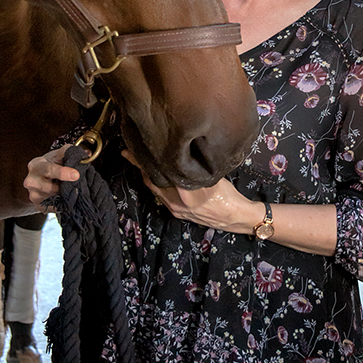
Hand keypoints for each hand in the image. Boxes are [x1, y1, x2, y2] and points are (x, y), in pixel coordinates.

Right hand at [24, 145, 80, 209]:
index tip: (76, 175)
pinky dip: (64, 203)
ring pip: (54, 199)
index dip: (63, 173)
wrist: (39, 177)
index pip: (48, 170)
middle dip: (64, 188)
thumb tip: (86, 153)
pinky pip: (55, 208)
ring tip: (71, 189)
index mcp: (35, 166)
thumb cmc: (50, 164)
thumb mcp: (57, 155)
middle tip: (76, 184)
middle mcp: (31, 181)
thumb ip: (70, 152)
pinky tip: (67, 197)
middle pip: (50, 188)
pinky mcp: (39, 206)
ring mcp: (34, 196)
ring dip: (65, 195)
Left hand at [121, 149, 257, 233]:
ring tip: (135, 161)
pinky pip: (160, 196)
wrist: (235, 217)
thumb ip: (194, 165)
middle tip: (127, 151)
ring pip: (154, 188)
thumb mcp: (212, 174)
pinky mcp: (176, 213)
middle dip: (139, 164)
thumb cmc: (228, 193)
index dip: (145, 158)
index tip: (135, 146)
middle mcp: (176, 199)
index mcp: (185, 188)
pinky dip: (155, 184)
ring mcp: (174, 208)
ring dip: (145, 174)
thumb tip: (181, 149)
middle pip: (151, 178)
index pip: (159, 169)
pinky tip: (153, 176)